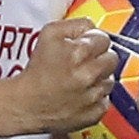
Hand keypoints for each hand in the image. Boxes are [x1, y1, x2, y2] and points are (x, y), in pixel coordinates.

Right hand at [4, 19, 117, 133]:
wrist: (25, 104)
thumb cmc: (36, 71)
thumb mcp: (49, 34)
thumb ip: (76, 25)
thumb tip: (92, 29)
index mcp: (79, 52)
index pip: (104, 39)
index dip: (93, 42)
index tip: (85, 47)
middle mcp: (89, 74)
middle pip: (112, 59)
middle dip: (99, 59)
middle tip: (83, 63)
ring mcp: (93, 96)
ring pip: (110, 80)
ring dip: (98, 79)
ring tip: (78, 80)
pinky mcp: (94, 114)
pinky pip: (105, 100)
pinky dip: (95, 98)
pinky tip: (80, 95)